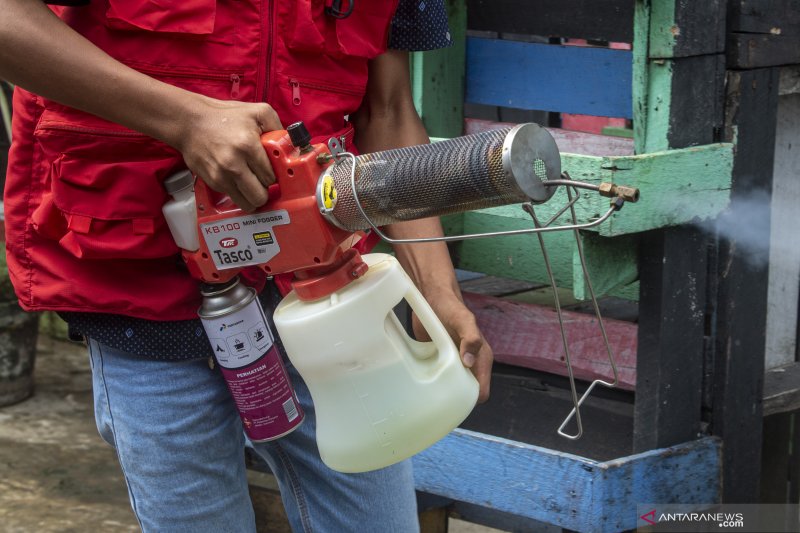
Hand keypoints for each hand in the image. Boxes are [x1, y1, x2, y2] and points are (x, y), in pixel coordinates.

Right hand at [177, 96, 281, 211]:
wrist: (189, 122)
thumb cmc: (224, 116)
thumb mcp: (257, 111)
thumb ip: (277, 127)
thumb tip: (291, 144)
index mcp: (248, 146)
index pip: (271, 176)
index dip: (275, 176)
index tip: (273, 171)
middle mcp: (234, 164)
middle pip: (260, 196)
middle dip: (265, 190)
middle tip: (264, 181)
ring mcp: (221, 176)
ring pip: (247, 203)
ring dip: (253, 197)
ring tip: (253, 185)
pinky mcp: (211, 182)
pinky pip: (233, 198)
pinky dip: (238, 193)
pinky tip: (238, 180)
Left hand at [412, 288, 492, 402]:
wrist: (433, 297)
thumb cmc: (451, 307)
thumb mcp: (463, 320)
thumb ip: (471, 338)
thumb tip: (469, 362)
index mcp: (482, 359)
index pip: (481, 391)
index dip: (471, 398)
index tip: (454, 400)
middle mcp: (470, 364)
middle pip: (466, 394)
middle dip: (455, 399)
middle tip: (436, 398)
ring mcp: (455, 364)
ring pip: (453, 389)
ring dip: (442, 392)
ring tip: (426, 391)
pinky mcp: (441, 362)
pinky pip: (440, 380)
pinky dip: (432, 383)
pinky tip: (421, 382)